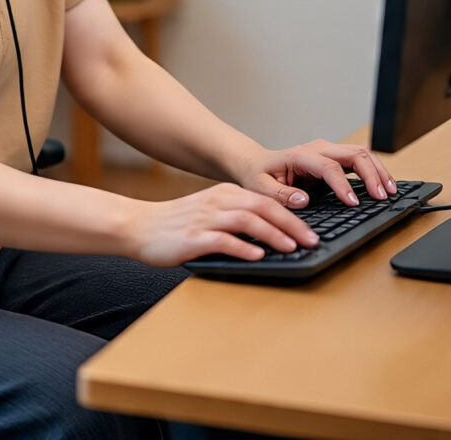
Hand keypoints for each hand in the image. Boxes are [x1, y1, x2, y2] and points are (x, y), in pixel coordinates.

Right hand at [130, 183, 321, 266]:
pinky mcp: (193, 237)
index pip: (266, 200)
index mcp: (224, 194)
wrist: (138, 225)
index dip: (292, 214)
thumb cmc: (175, 223)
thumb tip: (269, 235)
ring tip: (291, 247)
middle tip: (312, 240)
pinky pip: (223, 240)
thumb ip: (235, 218)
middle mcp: (217, 202)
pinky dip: (244, 248)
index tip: (311, 230)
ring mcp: (205, 218)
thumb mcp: (208, 212)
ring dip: (273, 234)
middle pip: (262, 207)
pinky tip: (258, 256)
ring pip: (247, 220)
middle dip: (291, 223)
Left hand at [241, 139, 396, 208]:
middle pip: (352, 154)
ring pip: (361, 153)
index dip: (343, 185)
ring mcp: (327, 151)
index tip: (354, 203)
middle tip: (382, 197)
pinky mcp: (334, 157)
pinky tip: (384, 186)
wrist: (257, 164)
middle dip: (371, 174)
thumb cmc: (259, 176)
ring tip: (390, 192)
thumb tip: (302, 200)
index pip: (328, 167)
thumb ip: (280, 195)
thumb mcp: (260, 188)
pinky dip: (375, 170)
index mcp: (299, 156)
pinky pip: (360, 159)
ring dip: (378, 171)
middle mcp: (317, 149)